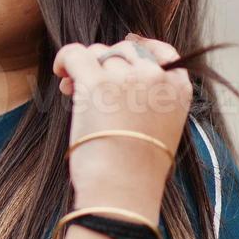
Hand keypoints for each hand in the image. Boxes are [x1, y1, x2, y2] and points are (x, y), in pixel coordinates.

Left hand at [52, 33, 190, 210]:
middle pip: (124, 50)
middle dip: (105, 62)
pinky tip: (59, 72)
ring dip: (84, 68)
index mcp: (178, 89)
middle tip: (88, 85)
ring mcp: (128, 77)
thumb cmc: (134, 169)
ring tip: (72, 90)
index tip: (117, 58)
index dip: (137, 48)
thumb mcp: (157, 128)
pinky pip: (75, 54)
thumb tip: (106, 66)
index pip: (162, 51)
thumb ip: (145, 98)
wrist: (122, 189)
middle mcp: (156, 77)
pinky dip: (64, 59)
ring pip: (99, 53)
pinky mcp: (97, 83)